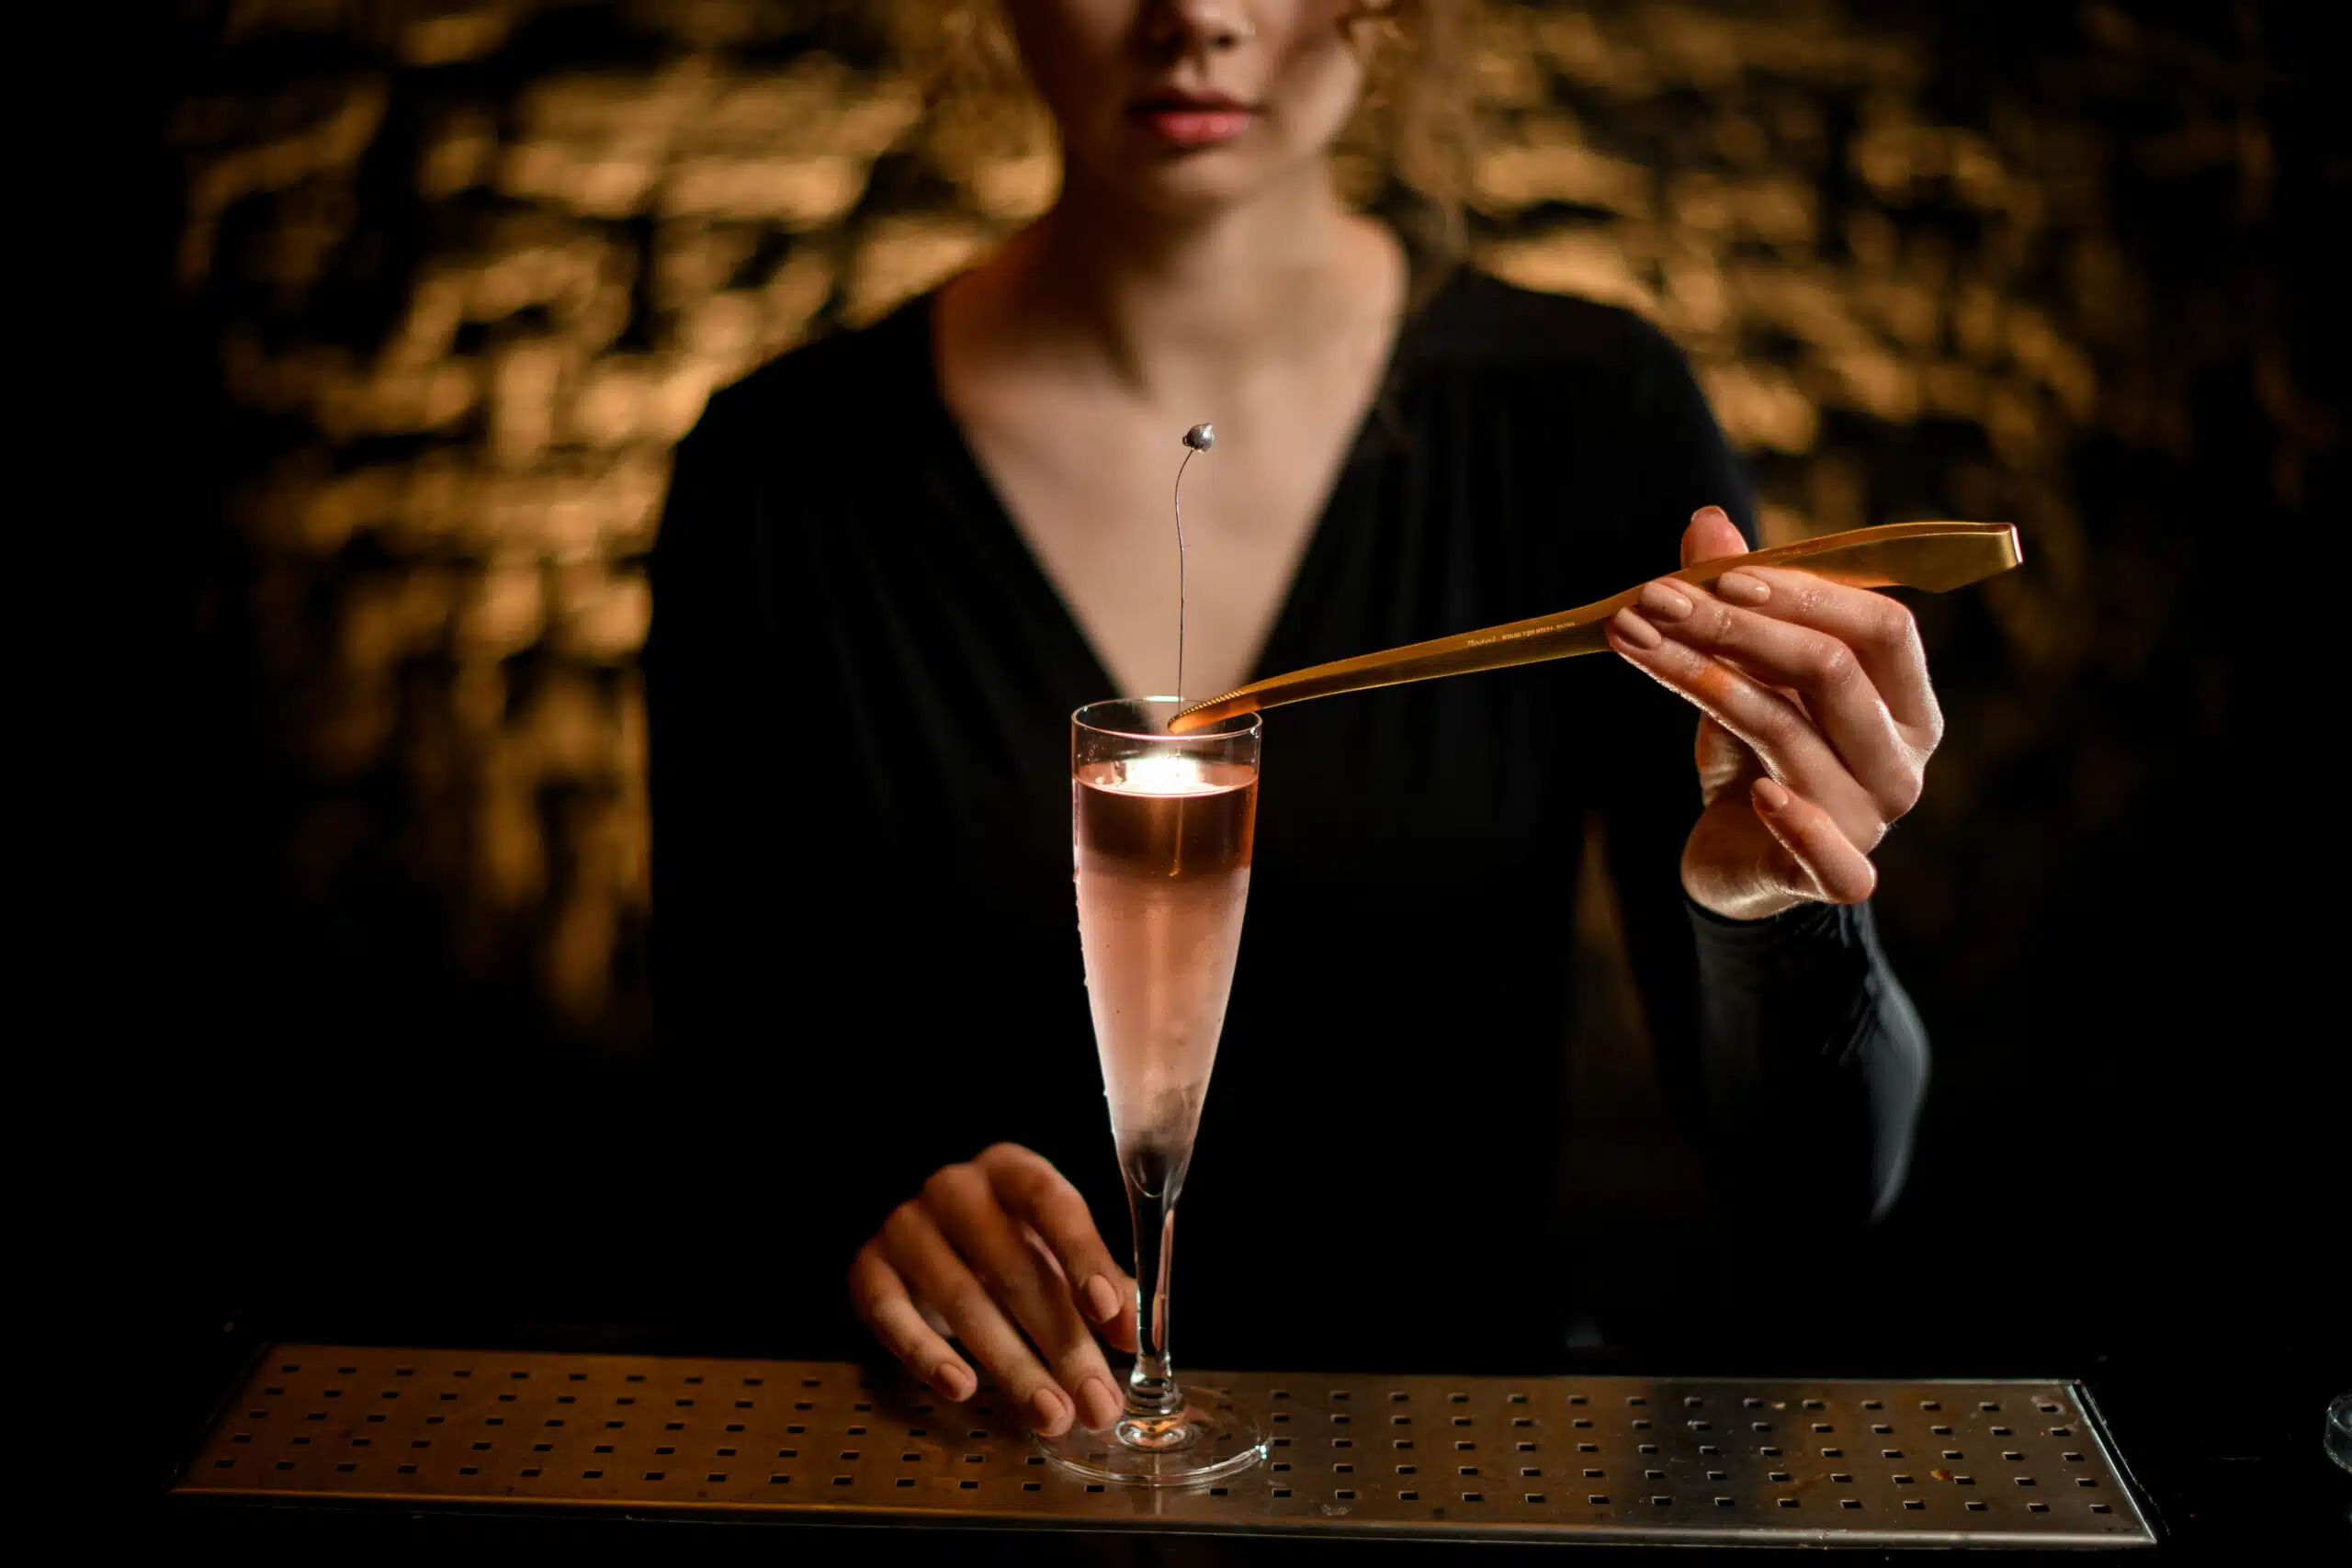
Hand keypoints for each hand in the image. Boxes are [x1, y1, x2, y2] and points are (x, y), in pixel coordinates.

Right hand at [847, 1143, 1136, 1435]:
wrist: (915, 1234)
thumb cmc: (1001, 1243)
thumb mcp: (1051, 1250)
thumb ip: (1097, 1284)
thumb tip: (1132, 1334)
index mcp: (1010, 1171)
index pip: (1050, 1204)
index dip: (1082, 1255)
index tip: (1108, 1311)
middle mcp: (955, 1189)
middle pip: (1012, 1267)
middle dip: (1062, 1343)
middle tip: (1097, 1403)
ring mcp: (905, 1227)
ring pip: (961, 1300)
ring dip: (1012, 1366)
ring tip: (1052, 1416)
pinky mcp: (867, 1270)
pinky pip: (892, 1316)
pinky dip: (927, 1355)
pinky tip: (962, 1388)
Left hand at [1605, 506, 1943, 920]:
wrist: (1739, 857)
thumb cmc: (1755, 752)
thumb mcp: (1742, 672)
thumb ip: (1736, 600)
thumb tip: (1708, 522)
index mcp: (1905, 700)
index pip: (1883, 628)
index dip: (1806, 594)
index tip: (1723, 574)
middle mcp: (1902, 758)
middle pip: (1832, 671)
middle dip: (1735, 626)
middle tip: (1652, 598)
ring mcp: (1875, 818)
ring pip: (1791, 734)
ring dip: (1703, 681)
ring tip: (1634, 641)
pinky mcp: (1838, 874)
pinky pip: (1833, 855)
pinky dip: (1798, 823)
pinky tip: (1753, 796)